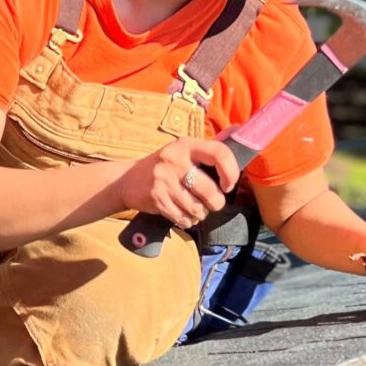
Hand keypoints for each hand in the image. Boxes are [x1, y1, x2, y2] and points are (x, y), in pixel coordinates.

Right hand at [118, 138, 239, 229]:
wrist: (127, 180)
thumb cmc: (164, 167)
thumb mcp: (181, 151)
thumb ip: (206, 154)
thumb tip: (238, 145)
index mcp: (186, 145)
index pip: (219, 153)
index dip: (230, 171)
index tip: (228, 184)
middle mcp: (175, 159)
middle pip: (210, 190)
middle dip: (215, 202)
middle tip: (212, 203)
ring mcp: (164, 179)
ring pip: (197, 208)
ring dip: (200, 213)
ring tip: (194, 207)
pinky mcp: (156, 197)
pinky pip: (183, 217)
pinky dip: (186, 220)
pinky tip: (181, 212)